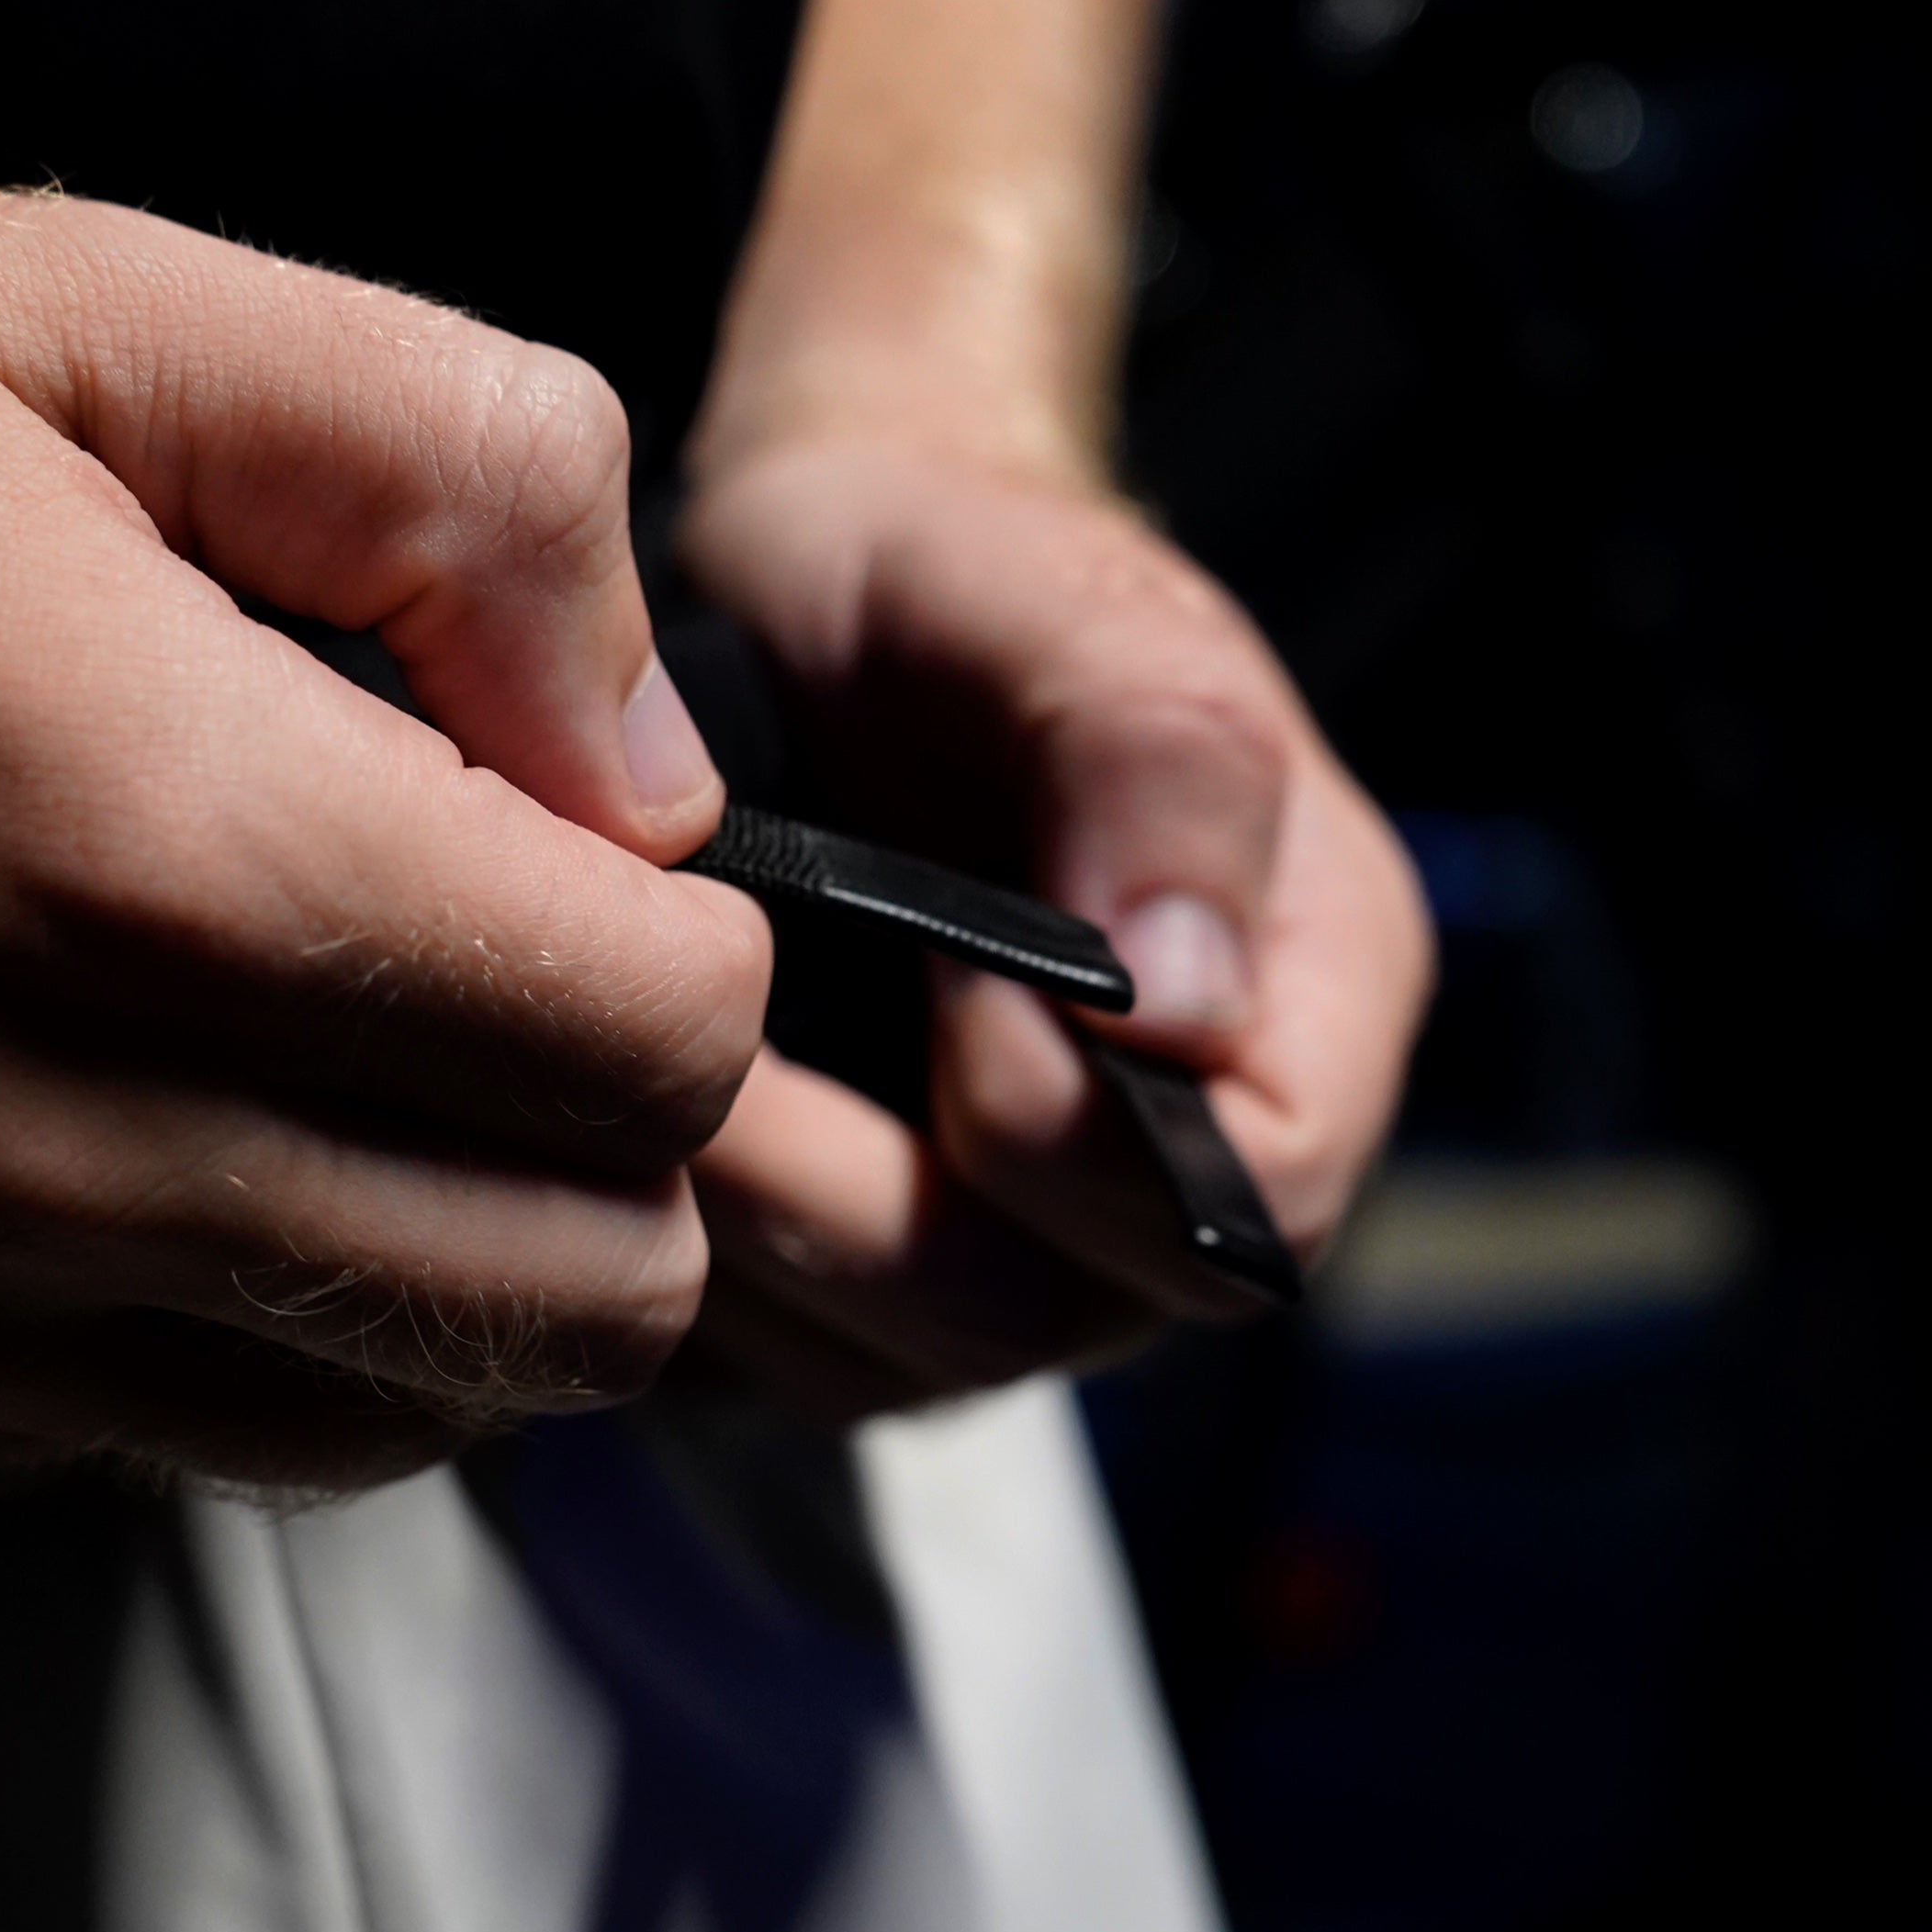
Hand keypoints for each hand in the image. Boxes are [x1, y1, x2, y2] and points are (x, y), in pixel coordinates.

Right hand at [0, 170, 765, 1488]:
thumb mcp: (80, 303)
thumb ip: (460, 474)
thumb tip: (658, 761)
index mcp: (147, 842)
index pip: (665, 1052)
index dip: (689, 938)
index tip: (570, 841)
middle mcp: (39, 1140)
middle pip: (587, 1295)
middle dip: (610, 1131)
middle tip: (495, 964)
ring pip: (405, 1417)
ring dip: (446, 1253)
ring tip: (328, 1047)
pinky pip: (164, 1442)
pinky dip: (225, 1321)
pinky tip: (124, 1118)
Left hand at [672, 436, 1429, 1417]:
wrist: (803, 598)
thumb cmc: (950, 573)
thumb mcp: (1057, 596)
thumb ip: (1156, 760)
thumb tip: (1187, 1011)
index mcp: (1306, 1007)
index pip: (1252, 1201)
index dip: (1078, 1131)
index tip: (935, 965)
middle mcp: (1180, 1160)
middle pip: (1047, 1308)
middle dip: (855, 1193)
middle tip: (707, 1046)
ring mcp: (1027, 1242)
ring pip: (896, 1358)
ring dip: (748, 1236)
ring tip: (645, 1069)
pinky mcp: (874, 1278)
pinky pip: (787, 1355)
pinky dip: (694, 1260)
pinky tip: (626, 1130)